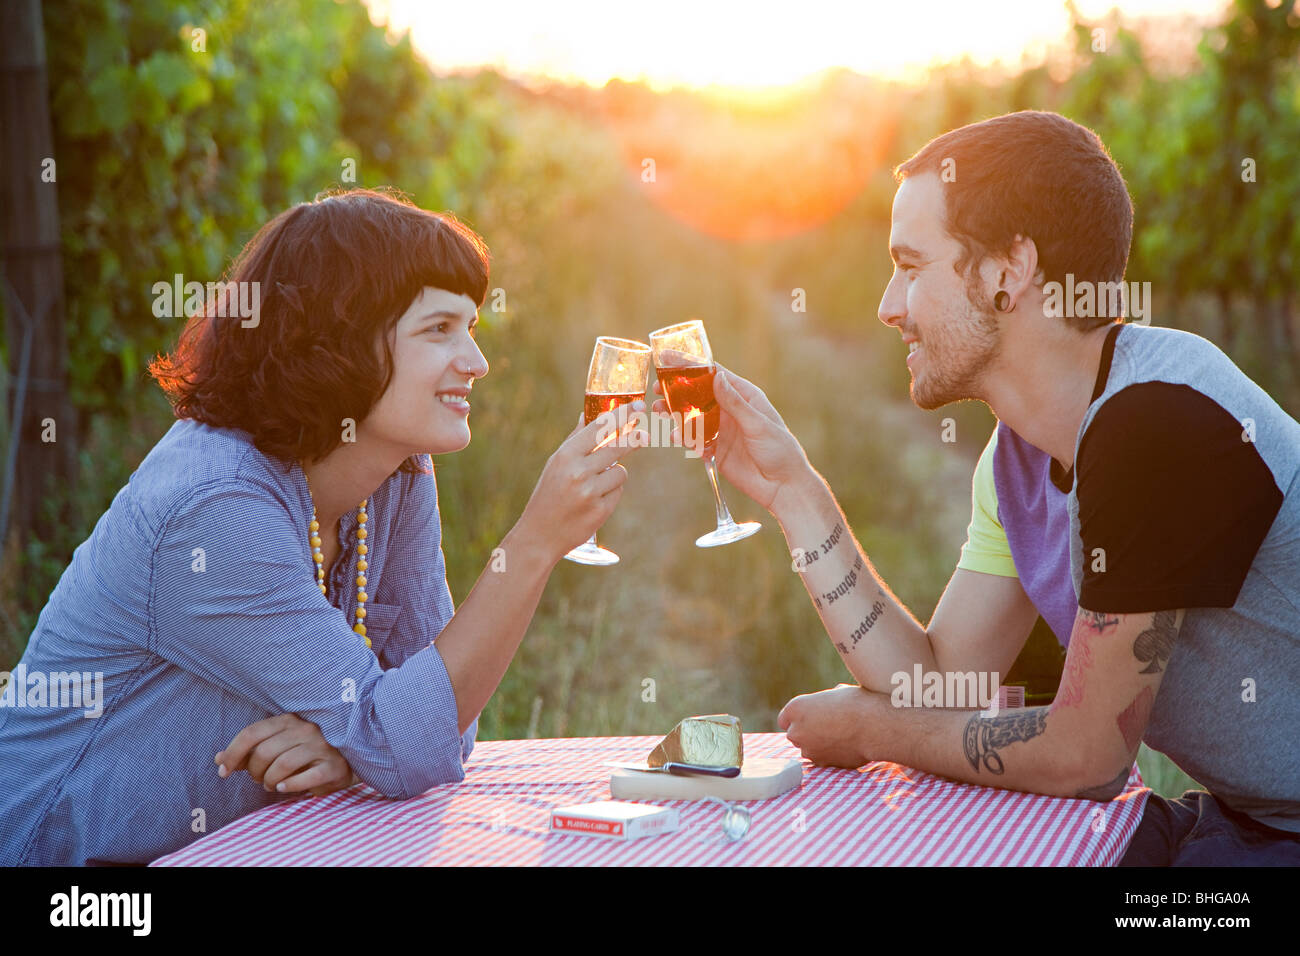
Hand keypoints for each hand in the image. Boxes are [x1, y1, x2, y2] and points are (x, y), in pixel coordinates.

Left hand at [215, 713, 355, 796]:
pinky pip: (305, 778)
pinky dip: (289, 785)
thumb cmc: (307, 755)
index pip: (251, 733)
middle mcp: (306, 729)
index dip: (232, 754)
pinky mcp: (333, 766)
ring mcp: (322, 746)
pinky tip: (283, 788)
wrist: (350, 760)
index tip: (223, 772)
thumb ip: (249, 753)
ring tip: (272, 785)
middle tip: (259, 780)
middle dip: (254, 772)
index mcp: (289, 720)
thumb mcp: (278, 747)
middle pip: (263, 752)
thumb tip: (218, 760)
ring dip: (269, 781)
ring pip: (282, 765)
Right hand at [513, 400, 648, 562]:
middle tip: (645, 435)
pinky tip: (593, 500)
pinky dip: (611, 493)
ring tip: (596, 484)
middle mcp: (578, 472)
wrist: (540, 534)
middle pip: (617, 447)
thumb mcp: (556, 464)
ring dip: (615, 474)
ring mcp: (590, 492)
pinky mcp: (600, 510)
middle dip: (634, 439)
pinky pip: (618, 491)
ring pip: (621, 472)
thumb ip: (575, 439)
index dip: (622, 415)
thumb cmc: (548, 494)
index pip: (599, 428)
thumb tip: (587, 414)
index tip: (638, 406)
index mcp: (566, 456)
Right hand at [651, 364, 810, 512]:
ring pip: (692, 416)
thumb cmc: (780, 450)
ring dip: (674, 413)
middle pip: (698, 394)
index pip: (714, 374)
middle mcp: (730, 410)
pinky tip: (674, 437)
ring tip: (657, 410)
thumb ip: (735, 403)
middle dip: (676, 390)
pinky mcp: (716, 450)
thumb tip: (717, 377)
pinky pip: (694, 440)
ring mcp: (722, 430)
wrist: (783, 487)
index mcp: (744, 396)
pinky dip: (682, 437)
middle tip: (656, 388)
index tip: (667, 357)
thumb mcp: (758, 424)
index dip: (690, 364)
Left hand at [778, 683, 879, 768]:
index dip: (798, 719)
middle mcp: (796, 731)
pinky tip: (846, 745)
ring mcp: (808, 750)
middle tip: (828, 727)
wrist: (874, 726)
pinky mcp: (822, 764)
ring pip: (809, 749)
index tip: (810, 718)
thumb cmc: (857, 703)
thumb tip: (828, 705)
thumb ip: (823, 702)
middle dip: (808, 732)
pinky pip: (823, 759)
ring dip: (819, 745)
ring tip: (841, 736)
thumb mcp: (836, 693)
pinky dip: (831, 755)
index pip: (785, 719)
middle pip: (795, 735)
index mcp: (796, 708)